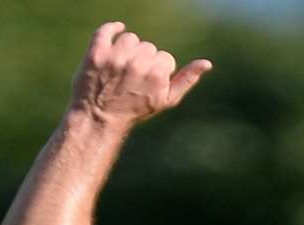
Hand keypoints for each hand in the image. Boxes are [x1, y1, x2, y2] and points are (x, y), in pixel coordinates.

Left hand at [70, 22, 209, 127]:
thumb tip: (207, 63)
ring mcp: (115, 58)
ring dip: (128, 47)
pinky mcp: (96, 53)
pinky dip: (112, 28)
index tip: (149, 82)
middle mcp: (137, 64)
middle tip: (133, 75)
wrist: (100, 117)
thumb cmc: (136, 110)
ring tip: (122, 64)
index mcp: (157, 75)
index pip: (165, 58)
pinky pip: (106, 30)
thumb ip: (187, 80)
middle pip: (148, 47)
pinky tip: (117, 30)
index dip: (159, 69)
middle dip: (144, 58)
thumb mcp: (167, 100)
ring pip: (130, 38)